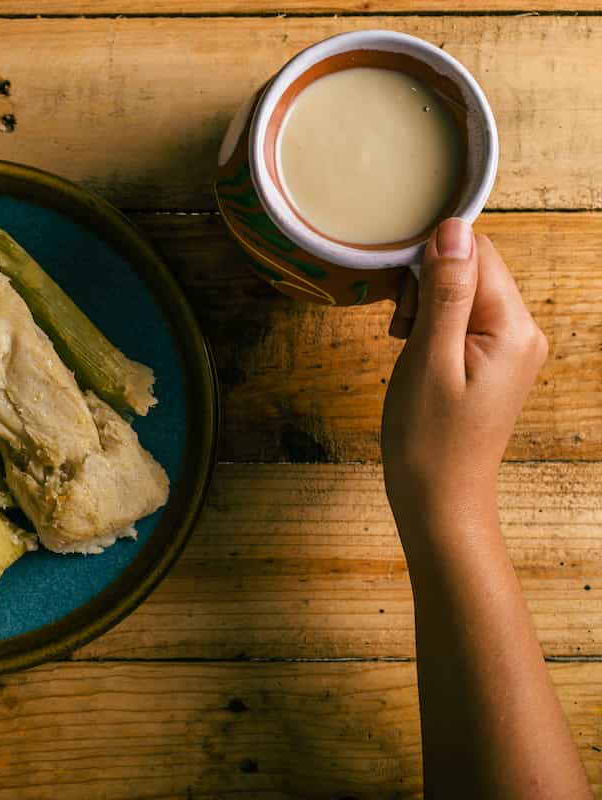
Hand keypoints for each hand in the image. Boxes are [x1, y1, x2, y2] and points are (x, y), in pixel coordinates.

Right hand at [382, 218, 546, 531]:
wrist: (439, 499)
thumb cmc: (429, 439)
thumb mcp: (429, 359)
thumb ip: (445, 292)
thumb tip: (453, 229)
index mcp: (514, 327)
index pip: (477, 253)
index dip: (430, 262)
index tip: (401, 300)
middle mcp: (523, 331)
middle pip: (472, 268)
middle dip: (426, 285)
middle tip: (401, 330)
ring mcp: (511, 347)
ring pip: (463, 291)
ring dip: (425, 305)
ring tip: (406, 344)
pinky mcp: (494, 360)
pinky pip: (463, 318)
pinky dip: (432, 325)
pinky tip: (415, 351)